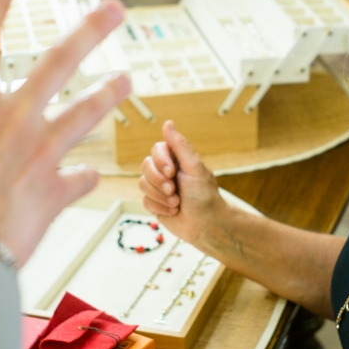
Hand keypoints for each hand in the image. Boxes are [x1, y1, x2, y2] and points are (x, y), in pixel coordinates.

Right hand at [0, 0, 129, 265]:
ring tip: (127, 78)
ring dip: (108, 93)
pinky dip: (83, 176)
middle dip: (90, 31)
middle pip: (58, 63)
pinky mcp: (55, 191)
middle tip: (114, 9)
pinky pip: (79, 178)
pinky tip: (89, 174)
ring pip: (86, 112)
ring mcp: (39, 153)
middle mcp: (10, 121)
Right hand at [139, 121, 227, 245]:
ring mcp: (159, 187)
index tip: (172, 171)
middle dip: (159, 180)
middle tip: (174, 190)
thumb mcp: (194, 167)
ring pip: (143, 183)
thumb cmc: (205, 196)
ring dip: (160, 196)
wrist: (206, 225)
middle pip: (146, 165)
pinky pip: (145, 200)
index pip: (157, 149)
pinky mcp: (155, 203)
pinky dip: (160, 206)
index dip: (161, 160)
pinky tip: (174, 210)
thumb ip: (179, 145)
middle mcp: (166, 171)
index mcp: (177, 159)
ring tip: (177, 202)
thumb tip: (168, 123)